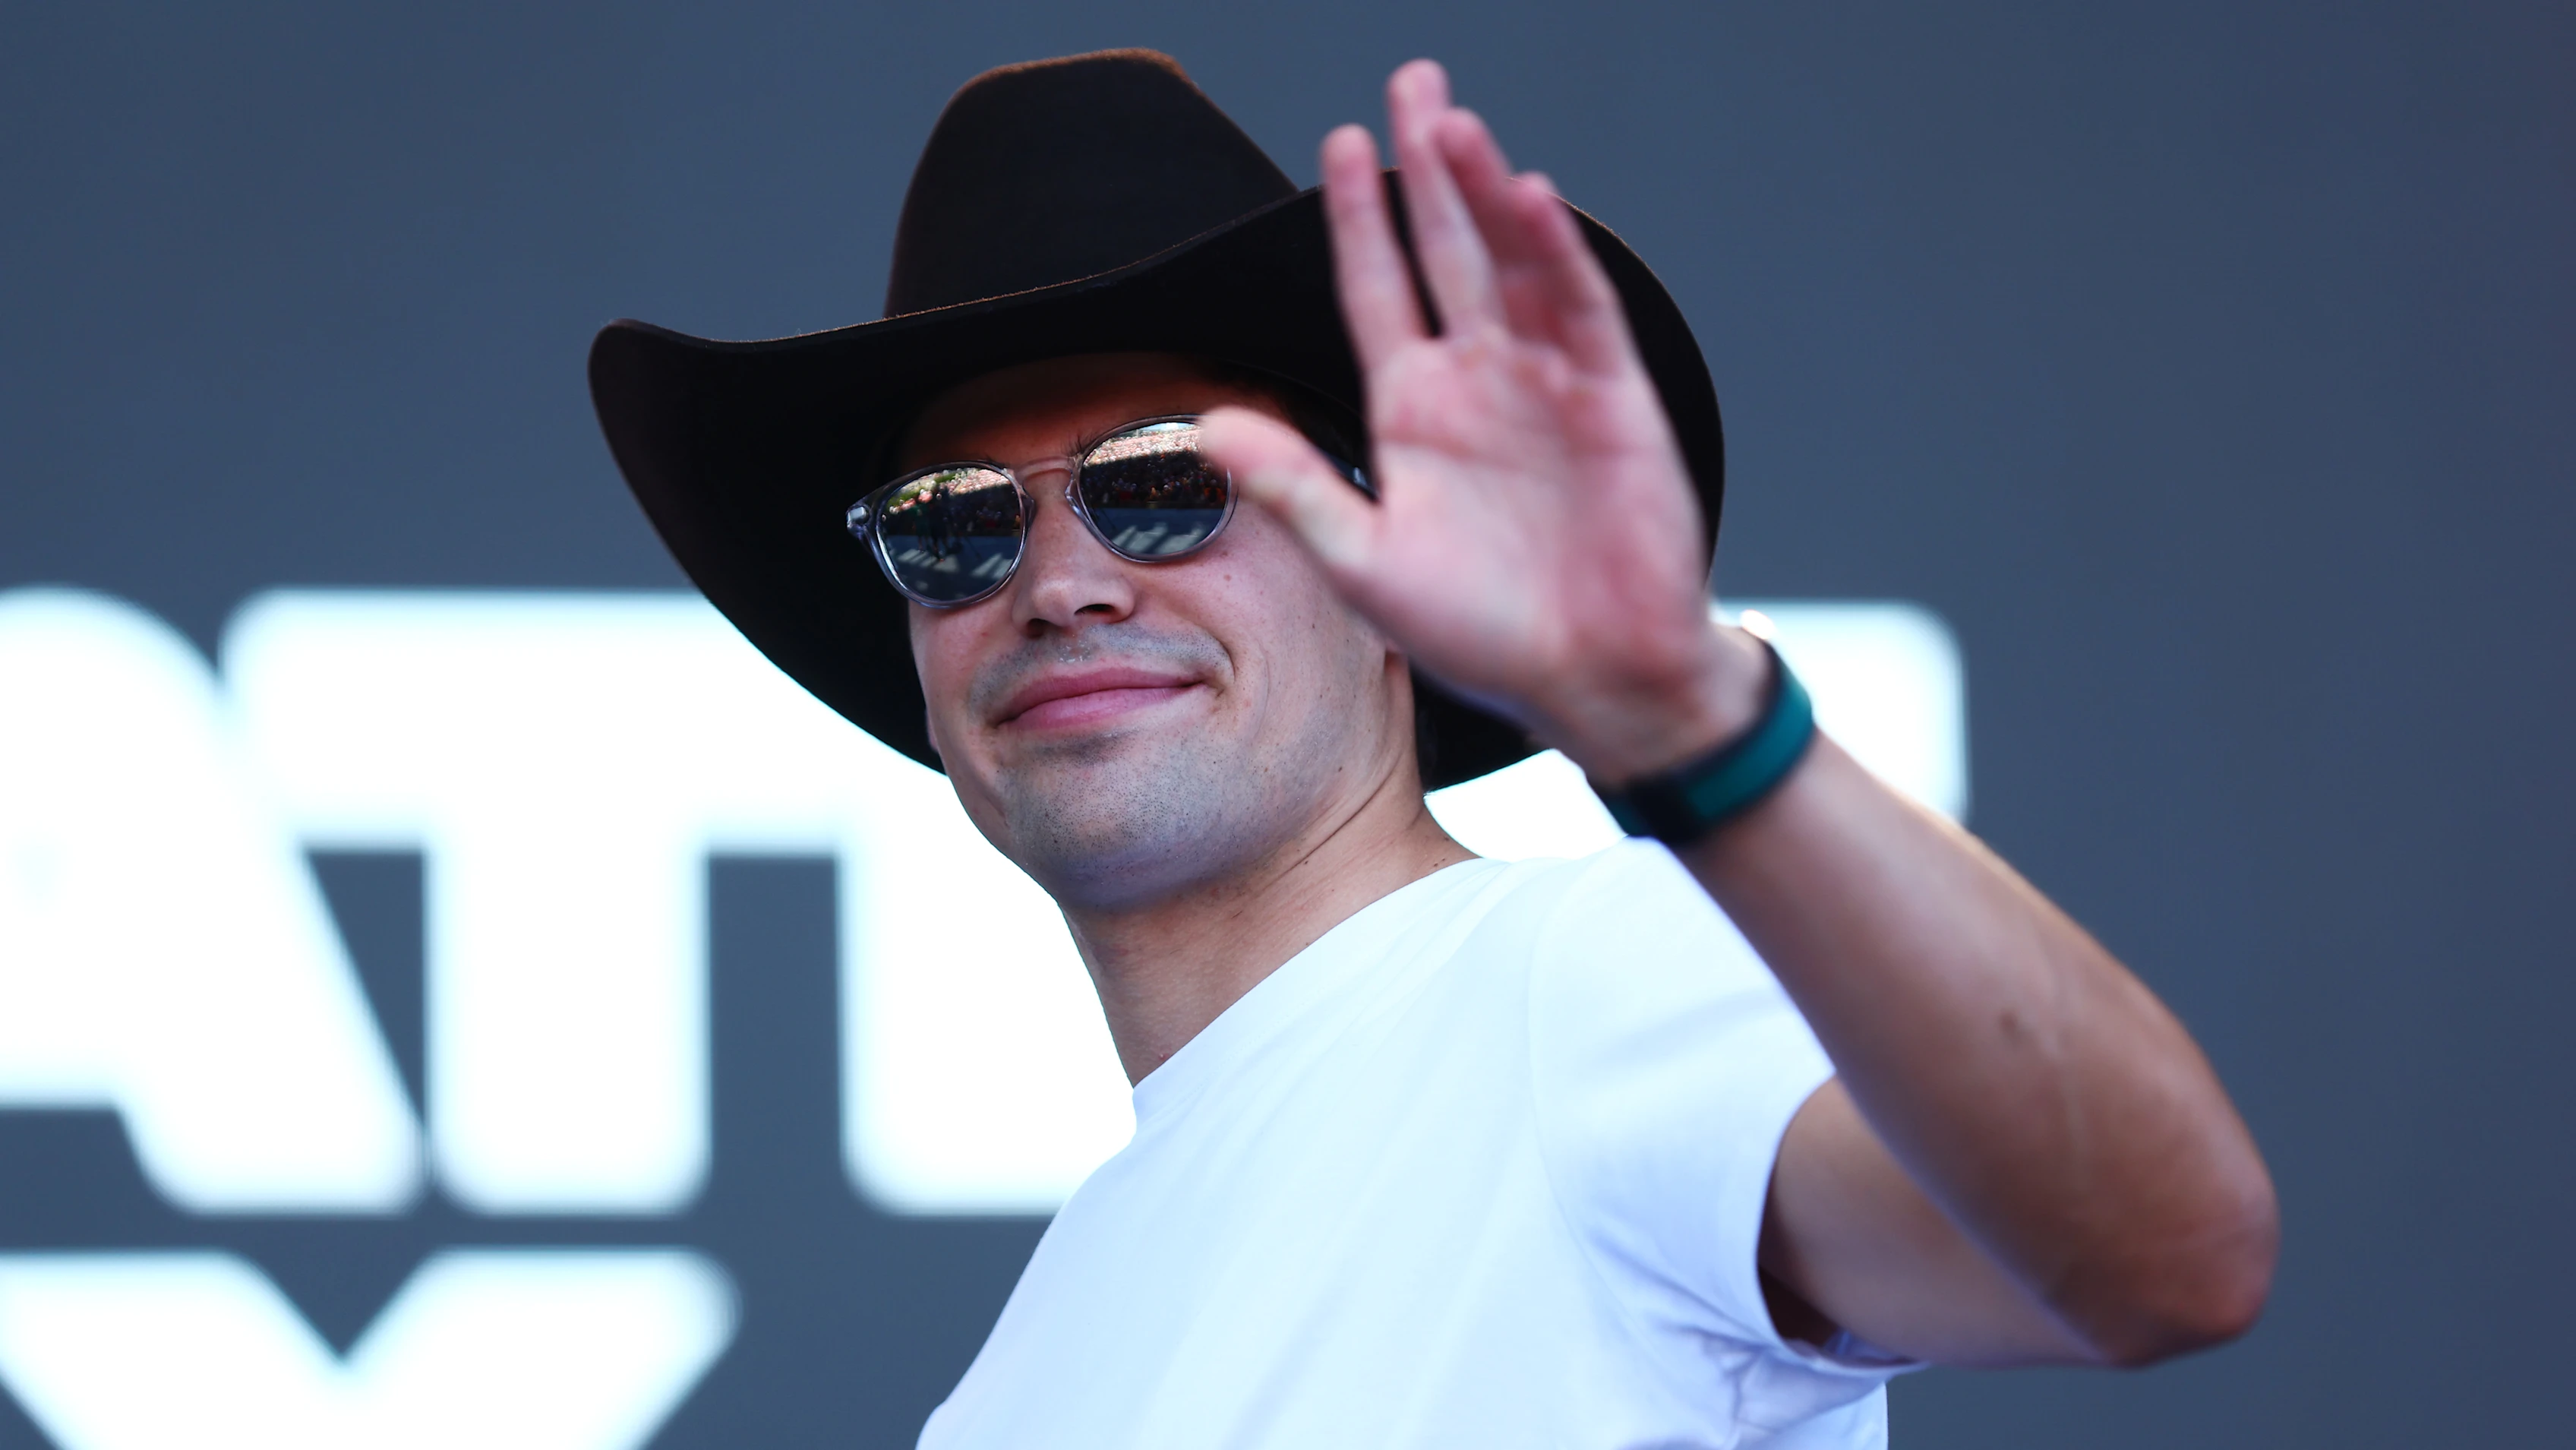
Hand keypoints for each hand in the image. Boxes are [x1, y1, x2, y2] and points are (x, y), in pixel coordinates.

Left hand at [1199, 59, 1764, 782]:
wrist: (1593, 680)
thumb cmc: (1482, 632)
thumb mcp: (1365, 562)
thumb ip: (1291, 487)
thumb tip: (1203, 426)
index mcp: (1412, 411)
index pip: (1377, 290)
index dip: (1356, 220)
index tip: (1337, 143)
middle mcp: (1478, 380)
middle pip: (1445, 249)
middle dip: (1428, 165)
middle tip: (1413, 81)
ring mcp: (1548, 382)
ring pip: (1510, 263)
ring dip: (1484, 192)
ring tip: (1452, 122)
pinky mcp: (1612, 399)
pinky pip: (1580, 310)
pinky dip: (1556, 254)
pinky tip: (1527, 197)